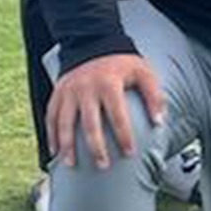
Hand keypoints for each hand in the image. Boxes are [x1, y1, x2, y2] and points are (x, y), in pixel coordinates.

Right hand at [47, 53, 164, 169]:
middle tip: (103, 165)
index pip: (118, 115)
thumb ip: (154, 95)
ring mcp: (69, 91)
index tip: (129, 153)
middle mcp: (86, 88)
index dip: (124, 136)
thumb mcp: (143, 72)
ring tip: (71, 165)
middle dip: (96, 147)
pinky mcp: (57, 93)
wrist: (93, 44)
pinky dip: (51, 135)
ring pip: (65, 123)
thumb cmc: (122, 63)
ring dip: (67, 146)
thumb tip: (159, 122)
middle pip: (90, 124)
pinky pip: (51, 117)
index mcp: (109, 83)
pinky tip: (55, 152)